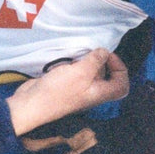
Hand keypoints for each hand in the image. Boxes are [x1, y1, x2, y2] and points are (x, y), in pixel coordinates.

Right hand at [6, 49, 128, 136]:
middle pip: (107, 76)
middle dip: (103, 61)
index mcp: (100, 93)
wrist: (32, 103)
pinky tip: (69, 56)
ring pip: (91, 72)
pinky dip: (76, 63)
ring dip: (88, 60)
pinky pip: (77, 72)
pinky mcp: (66, 84)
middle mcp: (92, 92)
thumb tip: (104, 52)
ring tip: (80, 51)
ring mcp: (78, 88)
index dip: (120, 68)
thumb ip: (95, 60)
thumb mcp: (81, 72)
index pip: (122, 84)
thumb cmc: (59, 90)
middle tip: (93, 50)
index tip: (108, 55)